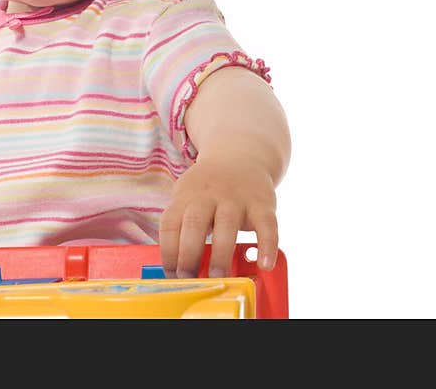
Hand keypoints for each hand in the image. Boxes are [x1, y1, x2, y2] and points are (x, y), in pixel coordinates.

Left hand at [158, 157, 277, 278]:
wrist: (241, 156)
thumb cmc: (208, 188)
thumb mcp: (187, 196)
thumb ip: (181, 224)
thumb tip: (174, 267)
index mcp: (185, 195)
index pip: (170, 224)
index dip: (168, 251)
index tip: (170, 275)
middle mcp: (209, 195)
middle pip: (194, 223)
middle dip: (189, 254)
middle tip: (188, 278)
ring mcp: (236, 198)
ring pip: (227, 225)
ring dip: (221, 254)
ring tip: (219, 279)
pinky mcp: (262, 203)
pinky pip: (267, 225)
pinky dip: (267, 246)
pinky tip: (264, 265)